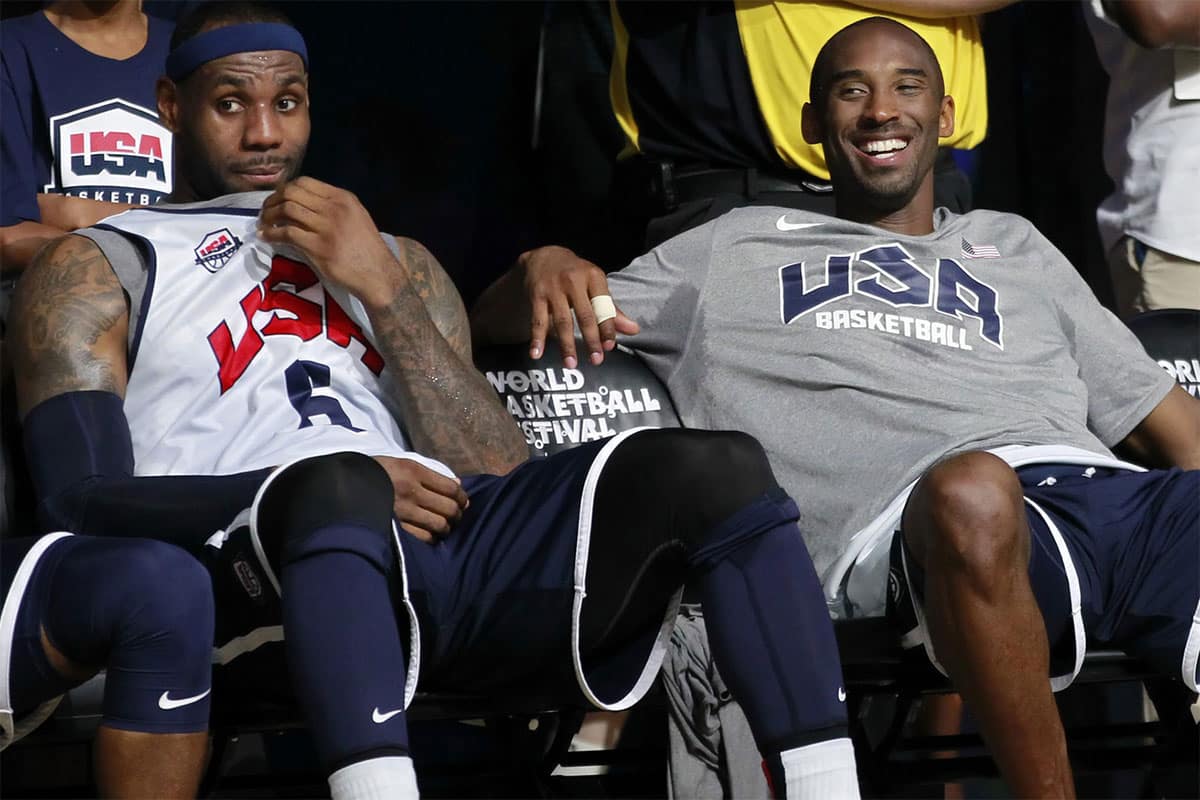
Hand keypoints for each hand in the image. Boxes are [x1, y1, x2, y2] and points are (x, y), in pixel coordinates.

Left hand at [258, 177, 399, 308]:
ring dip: (269, 216)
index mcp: (343, 198)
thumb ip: (332, 207)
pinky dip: (271, 234)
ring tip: (264, 223)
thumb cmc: (366, 248)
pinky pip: (286, 234)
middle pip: (292, 193)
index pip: (305, 182)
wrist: (378, 274)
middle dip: (273, 200)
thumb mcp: (355, 217)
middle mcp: (334, 208)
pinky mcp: (318, 247)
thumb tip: (301, 204)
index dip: (285, 189)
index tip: (278, 199)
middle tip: (266, 211)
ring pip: (287, 210)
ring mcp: (326, 227)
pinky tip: (266, 237)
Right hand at [374, 456, 468, 542]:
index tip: (463, 501)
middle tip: (455, 516)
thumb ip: (429, 473)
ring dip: (446, 527)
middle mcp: (411, 491)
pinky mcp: (395, 527)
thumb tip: (458, 484)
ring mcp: (403, 511)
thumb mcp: (400, 464)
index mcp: (413, 471)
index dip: (462, 497)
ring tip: (444, 527)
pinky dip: (431, 537)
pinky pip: (423, 537)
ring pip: (439, 524)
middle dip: (457, 513)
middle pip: (449, 507)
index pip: (451, 487)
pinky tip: (430, 535)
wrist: (341, 486)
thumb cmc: (374, 473)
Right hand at [518, 246, 638, 368]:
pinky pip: (538, 320)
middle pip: (585, 315)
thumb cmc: (576, 275)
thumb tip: (634, 330)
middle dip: (591, 340)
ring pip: (562, 321)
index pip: (604, 306)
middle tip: (596, 361)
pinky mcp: (537, 294)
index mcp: (594, 276)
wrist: (544, 256)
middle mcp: (574, 280)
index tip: (610, 346)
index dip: (607, 327)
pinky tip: (537, 354)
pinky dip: (537, 339)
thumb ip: (612, 309)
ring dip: (566, 345)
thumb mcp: (595, 285)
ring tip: (571, 364)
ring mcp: (554, 287)